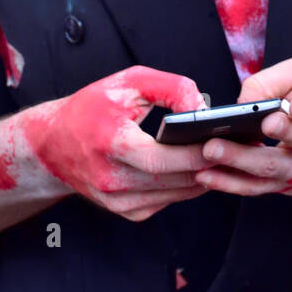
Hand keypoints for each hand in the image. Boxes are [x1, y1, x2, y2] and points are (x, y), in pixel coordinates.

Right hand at [18, 66, 210, 220]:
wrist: (51, 143)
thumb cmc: (91, 107)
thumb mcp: (129, 81)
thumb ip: (171, 87)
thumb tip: (203, 107)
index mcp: (110, 144)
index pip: (161, 158)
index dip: (195, 154)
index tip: (225, 141)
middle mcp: (110, 178)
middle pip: (173, 180)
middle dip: (210, 165)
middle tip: (240, 149)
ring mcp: (115, 199)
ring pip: (174, 194)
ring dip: (203, 177)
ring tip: (228, 156)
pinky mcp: (123, 209)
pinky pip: (165, 201)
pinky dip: (185, 186)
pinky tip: (200, 168)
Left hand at [195, 57, 291, 197]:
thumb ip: (275, 81)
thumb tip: (242, 103)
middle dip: (273, 134)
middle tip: (254, 125)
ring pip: (271, 168)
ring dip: (238, 161)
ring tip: (209, 151)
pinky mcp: (285, 184)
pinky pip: (256, 186)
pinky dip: (230, 183)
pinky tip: (205, 174)